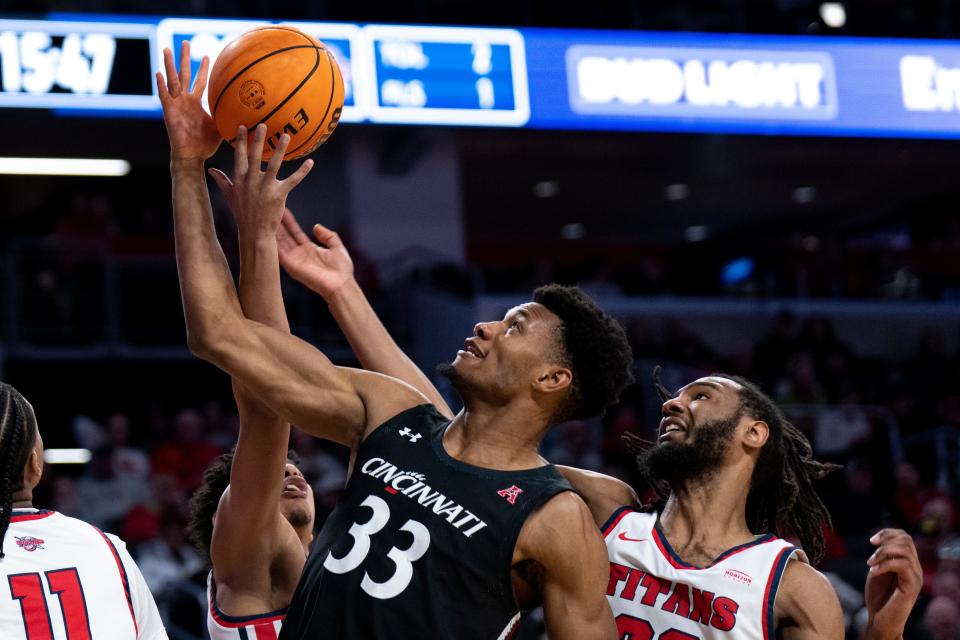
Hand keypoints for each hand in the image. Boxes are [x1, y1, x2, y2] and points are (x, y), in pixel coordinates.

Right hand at [156, 42, 220, 161]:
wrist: (193, 156)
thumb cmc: (206, 145)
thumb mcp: (222, 127)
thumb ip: (231, 119)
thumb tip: (253, 118)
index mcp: (195, 103)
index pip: (199, 82)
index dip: (202, 69)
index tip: (207, 55)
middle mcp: (185, 101)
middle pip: (184, 74)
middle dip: (184, 58)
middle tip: (185, 42)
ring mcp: (176, 105)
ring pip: (172, 80)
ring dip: (169, 64)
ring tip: (166, 49)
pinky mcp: (169, 112)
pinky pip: (164, 96)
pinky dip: (161, 85)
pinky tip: (158, 73)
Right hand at [208, 124, 313, 239]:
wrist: (254, 232)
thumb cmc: (243, 213)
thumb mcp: (230, 196)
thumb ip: (222, 181)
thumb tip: (211, 170)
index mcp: (240, 179)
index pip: (240, 156)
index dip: (241, 141)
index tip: (242, 126)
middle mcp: (252, 181)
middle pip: (255, 156)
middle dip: (258, 140)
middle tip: (263, 124)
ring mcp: (265, 188)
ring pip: (274, 165)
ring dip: (280, 149)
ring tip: (286, 135)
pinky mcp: (279, 195)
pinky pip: (293, 180)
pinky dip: (302, 171)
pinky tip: (310, 162)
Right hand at [276, 208, 354, 298]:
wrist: (341, 284)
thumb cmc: (341, 270)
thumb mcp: (337, 247)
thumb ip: (328, 236)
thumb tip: (316, 226)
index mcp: (310, 250)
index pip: (296, 233)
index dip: (290, 222)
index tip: (284, 210)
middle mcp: (300, 254)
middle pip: (286, 236)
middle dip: (278, 224)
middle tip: (270, 211)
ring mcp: (294, 260)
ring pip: (281, 243)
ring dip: (274, 231)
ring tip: (267, 218)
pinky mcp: (291, 266)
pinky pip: (280, 253)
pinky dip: (273, 244)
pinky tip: (268, 233)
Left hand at [863, 529, 921, 639]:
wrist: (880, 619)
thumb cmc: (878, 595)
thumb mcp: (878, 569)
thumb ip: (883, 556)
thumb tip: (882, 540)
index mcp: (908, 562)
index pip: (905, 537)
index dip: (887, 533)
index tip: (871, 541)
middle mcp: (915, 567)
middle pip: (906, 540)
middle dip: (885, 541)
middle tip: (871, 554)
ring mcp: (916, 576)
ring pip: (905, 551)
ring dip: (883, 553)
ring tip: (870, 564)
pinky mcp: (913, 586)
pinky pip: (902, 565)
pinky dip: (885, 565)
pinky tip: (873, 571)